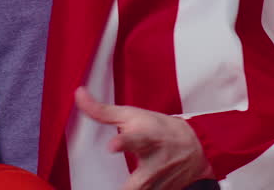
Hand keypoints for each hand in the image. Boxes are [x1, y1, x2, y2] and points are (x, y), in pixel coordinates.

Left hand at [74, 86, 214, 189]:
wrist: (195, 147)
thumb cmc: (160, 129)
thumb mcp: (132, 115)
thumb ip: (102, 111)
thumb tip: (78, 94)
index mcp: (145, 139)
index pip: (136, 141)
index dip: (123, 143)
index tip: (113, 145)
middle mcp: (152, 165)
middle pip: (137, 185)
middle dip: (130, 187)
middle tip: (113, 188)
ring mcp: (158, 184)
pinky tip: (128, 189)